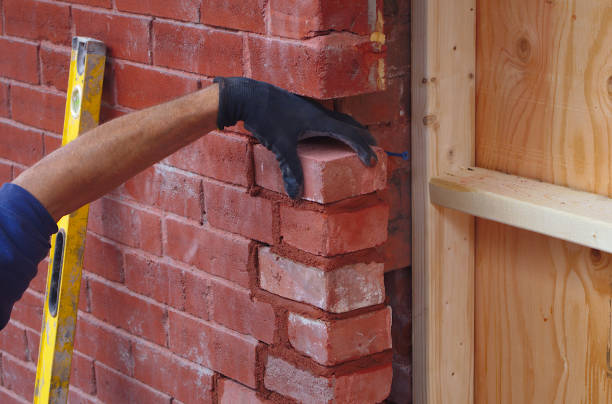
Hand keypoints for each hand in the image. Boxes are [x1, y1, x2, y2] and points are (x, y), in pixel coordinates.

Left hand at [214, 77, 376, 198]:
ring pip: (338, 119)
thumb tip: (297, 194)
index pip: (349, 135)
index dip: (363, 148)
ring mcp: (310, 109)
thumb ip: (290, 169)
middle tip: (374, 148)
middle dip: (363, 137)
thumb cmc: (266, 117)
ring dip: (350, 130)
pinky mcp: (300, 109)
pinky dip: (336, 127)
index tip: (374, 161)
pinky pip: (326, 118)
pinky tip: (326, 134)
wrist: (249, 95)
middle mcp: (319, 113)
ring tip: (356, 140)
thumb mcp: (280, 146)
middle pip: (349, 124)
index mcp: (320, 121)